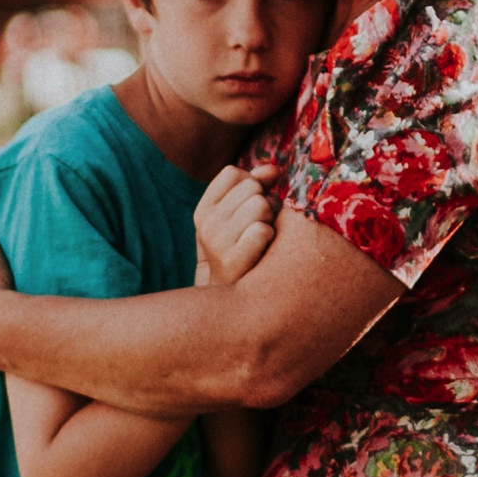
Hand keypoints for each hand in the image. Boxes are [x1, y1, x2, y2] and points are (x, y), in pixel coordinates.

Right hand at [195, 163, 279, 289]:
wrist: (233, 308)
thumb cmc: (244, 255)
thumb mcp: (239, 219)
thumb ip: (256, 187)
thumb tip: (273, 169)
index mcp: (204, 210)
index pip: (233, 173)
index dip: (251, 184)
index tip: (253, 206)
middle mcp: (206, 224)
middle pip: (251, 188)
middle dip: (264, 203)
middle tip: (260, 228)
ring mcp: (217, 243)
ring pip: (260, 206)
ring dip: (270, 221)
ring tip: (263, 241)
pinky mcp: (233, 262)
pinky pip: (263, 230)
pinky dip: (271, 239)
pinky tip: (264, 255)